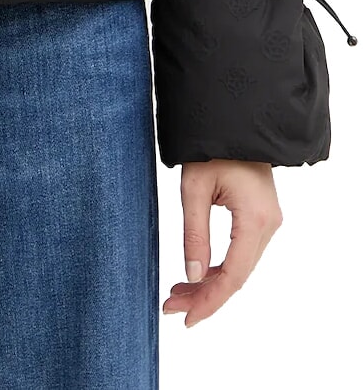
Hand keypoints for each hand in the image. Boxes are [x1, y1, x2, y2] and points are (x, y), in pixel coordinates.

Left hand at [164, 159, 281, 326]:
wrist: (231, 120)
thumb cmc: (209, 147)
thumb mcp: (193, 189)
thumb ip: (194, 233)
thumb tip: (191, 275)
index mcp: (255, 220)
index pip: (234, 275)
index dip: (210, 301)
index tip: (187, 318)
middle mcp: (268, 225)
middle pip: (237, 275)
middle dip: (205, 295)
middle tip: (171, 307)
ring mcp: (267, 222)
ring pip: (239, 267)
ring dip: (210, 283)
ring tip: (177, 293)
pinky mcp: (260, 217)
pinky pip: (241, 252)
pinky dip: (219, 267)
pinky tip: (197, 275)